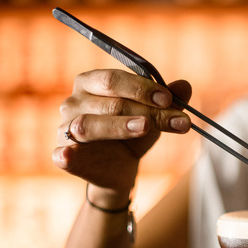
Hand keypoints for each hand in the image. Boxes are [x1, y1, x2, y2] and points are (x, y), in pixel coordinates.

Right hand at [52, 69, 191, 197]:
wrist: (120, 167)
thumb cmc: (132, 132)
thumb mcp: (154, 115)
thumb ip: (169, 101)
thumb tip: (186, 86)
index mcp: (91, 82)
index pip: (113, 80)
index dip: (142, 88)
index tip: (168, 99)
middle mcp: (73, 102)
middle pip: (110, 102)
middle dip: (146, 110)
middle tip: (176, 119)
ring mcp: (65, 129)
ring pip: (90, 125)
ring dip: (119, 126)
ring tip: (145, 127)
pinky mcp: (63, 155)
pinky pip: (61, 154)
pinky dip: (65, 154)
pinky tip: (69, 155)